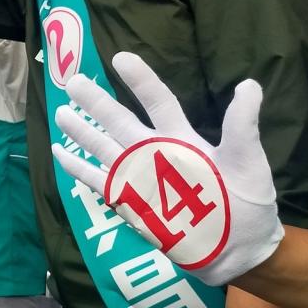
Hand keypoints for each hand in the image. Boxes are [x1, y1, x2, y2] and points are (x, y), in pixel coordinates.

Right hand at [51, 52, 282, 286]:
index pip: (158, 102)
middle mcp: (155, 152)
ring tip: (61, 113)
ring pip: (104, 148)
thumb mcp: (248, 161)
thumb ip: (241, 126)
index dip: (140, 81)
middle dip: (97, 103)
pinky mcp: (130, 201)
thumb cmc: (246, 201)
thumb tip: (248, 85)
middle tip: (73, 82)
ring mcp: (140, 176)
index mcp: (182, 138)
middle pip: (120, 122)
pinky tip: (59, 154)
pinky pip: (99, 181)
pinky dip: (78, 169)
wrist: (238, 248)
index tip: (121, 59)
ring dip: (82, 132)